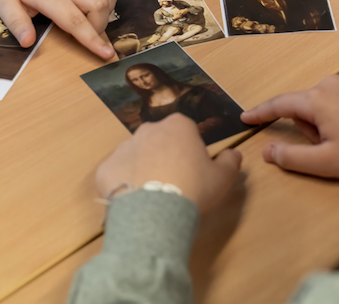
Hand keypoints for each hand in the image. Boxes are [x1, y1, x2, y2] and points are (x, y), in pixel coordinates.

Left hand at [0, 0, 117, 58]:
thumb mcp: (5, 0)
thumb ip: (16, 22)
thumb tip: (28, 42)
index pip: (74, 19)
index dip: (91, 39)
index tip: (106, 54)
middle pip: (98, 5)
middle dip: (100, 26)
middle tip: (87, 33)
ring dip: (107, 10)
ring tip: (93, 19)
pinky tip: (100, 3)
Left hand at [96, 113, 241, 212]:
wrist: (155, 212)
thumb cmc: (193, 188)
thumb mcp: (222, 178)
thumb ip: (230, 162)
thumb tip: (233, 153)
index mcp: (178, 125)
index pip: (186, 131)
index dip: (191, 150)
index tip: (193, 170)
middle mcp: (148, 129)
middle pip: (158, 140)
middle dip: (164, 156)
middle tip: (173, 183)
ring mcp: (123, 147)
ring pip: (136, 156)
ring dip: (143, 169)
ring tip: (152, 196)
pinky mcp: (105, 167)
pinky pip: (116, 174)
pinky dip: (123, 184)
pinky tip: (134, 202)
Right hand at [241, 75, 338, 179]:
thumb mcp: (328, 163)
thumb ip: (292, 157)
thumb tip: (267, 151)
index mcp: (317, 99)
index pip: (279, 104)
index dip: (260, 112)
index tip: (244, 117)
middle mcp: (331, 83)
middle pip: (304, 107)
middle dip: (310, 129)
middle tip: (332, 150)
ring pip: (324, 104)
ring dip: (328, 123)